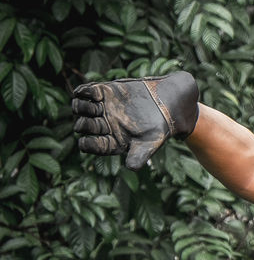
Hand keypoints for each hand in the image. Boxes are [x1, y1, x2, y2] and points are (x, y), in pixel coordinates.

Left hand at [72, 71, 198, 169]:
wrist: (167, 103)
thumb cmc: (159, 128)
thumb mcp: (151, 143)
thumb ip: (140, 155)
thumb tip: (132, 168)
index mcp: (112, 141)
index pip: (94, 145)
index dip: (87, 144)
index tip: (84, 142)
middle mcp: (104, 125)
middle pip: (84, 126)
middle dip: (83, 124)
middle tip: (85, 122)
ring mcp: (103, 109)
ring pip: (82, 108)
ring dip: (79, 107)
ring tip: (84, 105)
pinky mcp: (105, 93)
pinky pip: (87, 92)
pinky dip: (82, 91)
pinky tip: (83, 92)